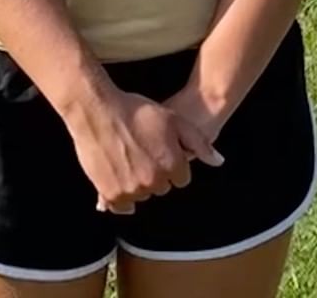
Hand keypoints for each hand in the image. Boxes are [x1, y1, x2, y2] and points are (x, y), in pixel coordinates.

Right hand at [63, 84, 224, 214]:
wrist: (98, 111)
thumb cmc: (136, 112)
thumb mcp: (174, 120)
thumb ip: (198, 143)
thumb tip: (218, 161)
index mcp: (171, 164)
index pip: (181, 178)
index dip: (173, 162)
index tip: (162, 150)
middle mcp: (153, 181)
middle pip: (162, 187)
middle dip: (157, 173)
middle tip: (144, 150)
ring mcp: (131, 189)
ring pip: (142, 195)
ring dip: (139, 183)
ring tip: (129, 157)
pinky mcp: (111, 193)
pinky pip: (121, 205)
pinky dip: (121, 195)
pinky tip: (118, 176)